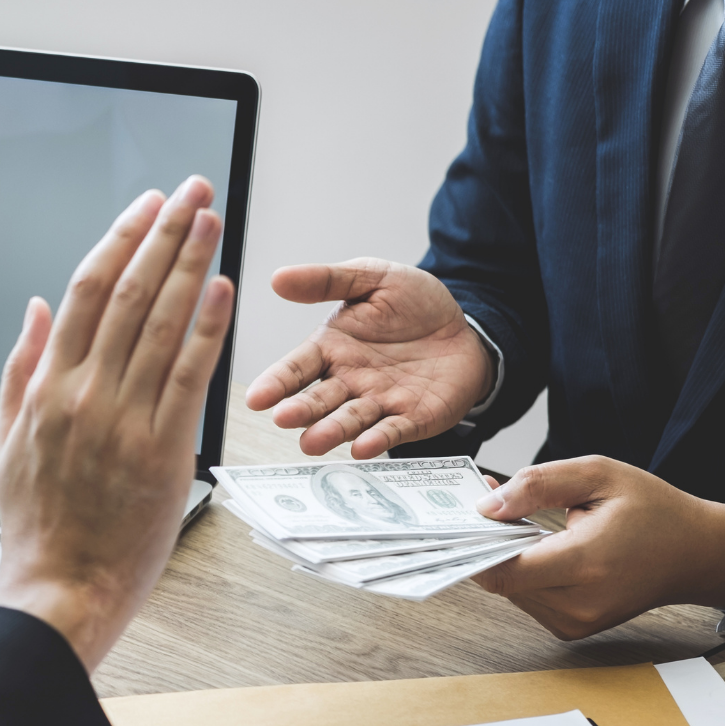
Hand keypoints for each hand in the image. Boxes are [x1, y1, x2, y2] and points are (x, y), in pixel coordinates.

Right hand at [0, 176, 233, 671]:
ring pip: (162, 324)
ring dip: (191, 264)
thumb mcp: (5, 439)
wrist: (58, 589)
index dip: (121, 239)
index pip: (87, 291)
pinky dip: (207, 328)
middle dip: (165, 233)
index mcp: (48, 387)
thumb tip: (34, 307)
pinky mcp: (162, 452)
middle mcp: (85, 393)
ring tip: (213, 220)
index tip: (147, 204)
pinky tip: (224, 288)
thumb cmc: (36, 524)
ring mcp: (124, 421)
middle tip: (194, 190)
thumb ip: (21, 368)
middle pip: (131, 293)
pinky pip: (188, 377)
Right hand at [246, 259, 492, 456]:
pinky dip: (377, 441)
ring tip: (311, 441)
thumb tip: (278, 277)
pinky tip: (362, 447)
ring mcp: (379, 402)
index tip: (257, 398)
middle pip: (319, 400)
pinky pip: (392, 431)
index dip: (277, 383)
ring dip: (331, 431)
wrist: (467, 327)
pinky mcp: (412, 419)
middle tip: (284, 418)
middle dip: (301, 410)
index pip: (297, 368)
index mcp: (332, 348)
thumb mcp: (371, 278)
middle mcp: (349, 380)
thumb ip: (326, 281)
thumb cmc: (416, 304)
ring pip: (350, 420)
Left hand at [469, 456, 724, 638]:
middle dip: (491, 543)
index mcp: (586, 563)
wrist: (697, 553)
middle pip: (502, 581)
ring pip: (512, 591)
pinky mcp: (574, 628)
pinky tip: (545, 548)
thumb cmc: (655, 511)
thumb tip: (488, 506)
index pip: (503, 571)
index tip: (468, 517)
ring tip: (529, 524)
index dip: (477, 544)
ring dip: (509, 558)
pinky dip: (527, 573)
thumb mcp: (597, 475)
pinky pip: (530, 600)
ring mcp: (577, 622)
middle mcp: (579, 602)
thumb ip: (537, 486)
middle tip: (498, 506)